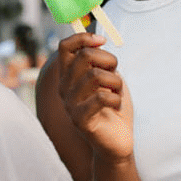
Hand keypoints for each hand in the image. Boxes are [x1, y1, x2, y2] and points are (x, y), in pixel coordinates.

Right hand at [53, 31, 133, 162]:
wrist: (117, 142)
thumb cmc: (113, 108)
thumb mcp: (108, 77)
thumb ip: (99, 61)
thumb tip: (97, 40)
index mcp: (68, 76)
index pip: (65, 47)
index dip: (83, 38)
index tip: (102, 41)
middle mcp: (64, 88)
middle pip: (85, 56)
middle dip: (109, 60)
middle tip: (115, 74)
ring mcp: (70, 105)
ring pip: (96, 75)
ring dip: (116, 82)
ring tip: (117, 93)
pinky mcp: (79, 120)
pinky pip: (103, 97)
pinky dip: (117, 99)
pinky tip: (116, 107)